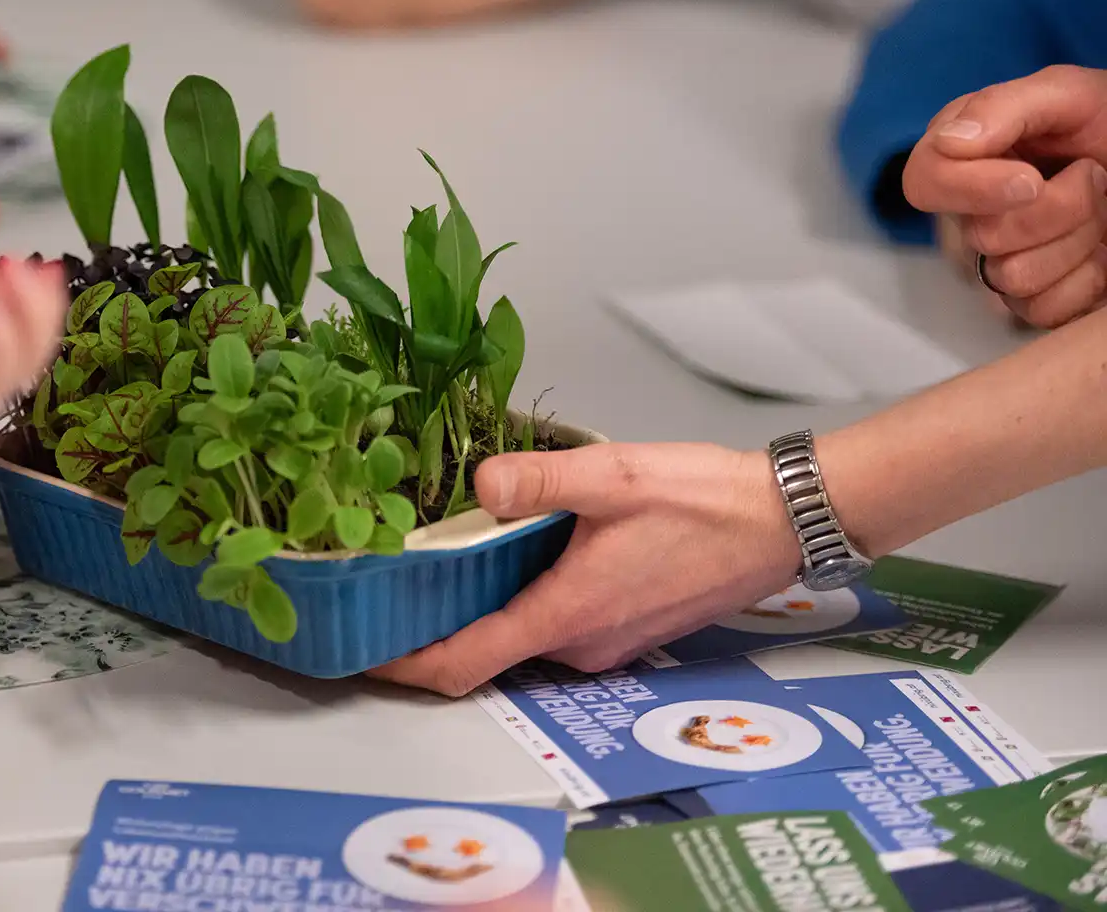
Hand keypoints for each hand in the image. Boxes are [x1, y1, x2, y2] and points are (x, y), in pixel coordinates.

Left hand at [370, 443, 799, 696]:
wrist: (779, 520)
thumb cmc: (703, 501)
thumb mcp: (613, 476)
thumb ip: (538, 481)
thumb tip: (477, 485)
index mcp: (566, 613)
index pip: (463, 661)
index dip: (404, 664)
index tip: (361, 649)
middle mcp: (581, 643)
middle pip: (487, 649)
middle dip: (439, 620)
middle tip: (397, 572)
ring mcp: (608, 641)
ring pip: (525, 632)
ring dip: (488, 602)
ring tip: (454, 550)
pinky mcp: (627, 626)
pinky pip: (560, 621)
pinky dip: (528, 595)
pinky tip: (527, 547)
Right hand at [903, 65, 1106, 328]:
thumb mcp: (1069, 95)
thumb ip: (1003, 107)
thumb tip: (948, 143)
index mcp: (964, 155)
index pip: (924, 183)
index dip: (970, 189)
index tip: (1030, 181)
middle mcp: (972, 210)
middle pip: (981, 235)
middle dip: (1054, 207)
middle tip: (1091, 174)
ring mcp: (1001, 258)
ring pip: (1011, 276)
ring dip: (1076, 240)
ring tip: (1102, 207)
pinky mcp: (1032, 299)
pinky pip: (1041, 309)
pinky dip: (1087, 280)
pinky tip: (1101, 249)